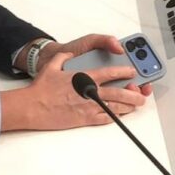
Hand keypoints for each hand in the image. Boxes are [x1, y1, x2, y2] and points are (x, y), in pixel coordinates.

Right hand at [2, 38, 149, 131]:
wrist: (33, 107)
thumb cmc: (41, 89)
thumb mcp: (51, 67)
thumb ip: (62, 58)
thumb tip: (68, 54)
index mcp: (84, 77)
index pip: (110, 73)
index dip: (124, 72)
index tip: (132, 72)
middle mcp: (90, 92)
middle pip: (120, 93)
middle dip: (134, 93)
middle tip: (141, 93)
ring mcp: (89, 107)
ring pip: (117, 107)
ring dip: (129, 106)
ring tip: (135, 104)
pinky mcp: (85, 120)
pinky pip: (106, 119)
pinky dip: (116, 116)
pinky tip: (120, 115)